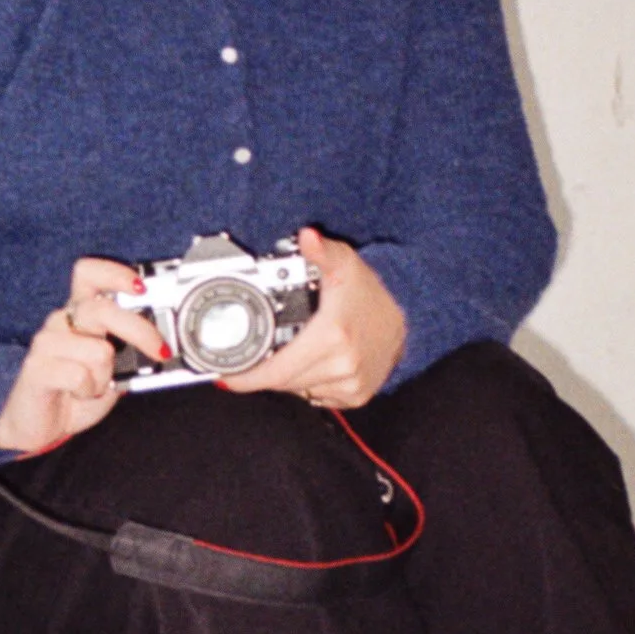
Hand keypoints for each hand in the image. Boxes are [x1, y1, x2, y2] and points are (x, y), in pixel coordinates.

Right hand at [0, 255, 167, 454]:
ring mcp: (46, 342)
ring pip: (98, 351)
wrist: (40, 427)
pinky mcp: (36, 367)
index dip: (115, 274)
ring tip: (93, 386)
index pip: (89, 274)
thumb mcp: (113, 369)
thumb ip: (131, 352)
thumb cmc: (76, 393)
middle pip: (101, 309)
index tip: (142, 287)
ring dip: (105, 377)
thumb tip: (164, 346)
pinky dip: (87, 391)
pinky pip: (79, 375)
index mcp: (80, 313)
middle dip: (139, 331)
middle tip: (161, 350)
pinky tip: (77, 394)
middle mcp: (62, 321)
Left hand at [217, 226, 405, 409]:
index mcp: (331, 337)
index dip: (246, 376)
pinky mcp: (355, 395)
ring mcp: (350, 384)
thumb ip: (320, 251)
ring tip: (290, 349)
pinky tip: (312, 361)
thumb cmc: (371, 290)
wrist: (409, 314)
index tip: (225, 374)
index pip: (276, 371)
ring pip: (298, 390)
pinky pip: (317, 396)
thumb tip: (307, 237)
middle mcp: (342, 366)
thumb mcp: (343, 263)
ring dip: (287, 375)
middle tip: (255, 352)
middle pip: (283, 382)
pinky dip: (308, 382)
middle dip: (264, 370)